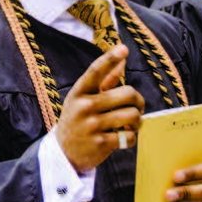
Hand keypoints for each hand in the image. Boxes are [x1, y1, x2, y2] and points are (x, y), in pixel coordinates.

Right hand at [53, 45, 143, 172]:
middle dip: (138, 100)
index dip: (110, 58)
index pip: (96, 71)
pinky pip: (129, 136)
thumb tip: (122, 60)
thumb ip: (105, 80)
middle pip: (127, 94)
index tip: (123, 48)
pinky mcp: (100, 143)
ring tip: (132, 123)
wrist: (63, 153)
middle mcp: (84, 107)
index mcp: (79, 92)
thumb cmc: (78, 119)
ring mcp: (92, 126)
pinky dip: (131, 136)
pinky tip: (124, 136)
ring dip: (137, 120)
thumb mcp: (84, 98)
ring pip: (132, 115)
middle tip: (137, 106)